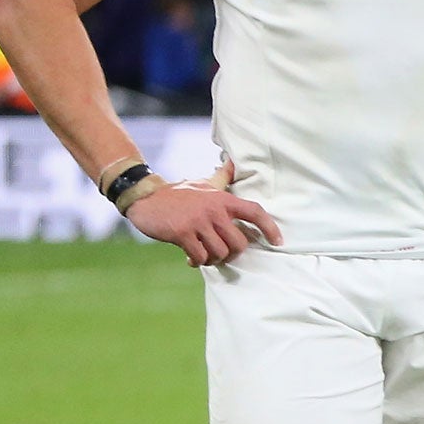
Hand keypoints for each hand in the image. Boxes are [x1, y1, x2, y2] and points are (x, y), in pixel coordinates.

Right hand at [123, 159, 282, 265]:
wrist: (145, 197)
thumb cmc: (179, 193)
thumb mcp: (203, 184)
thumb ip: (221, 177)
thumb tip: (233, 162)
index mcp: (223, 199)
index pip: (255, 212)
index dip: (270, 228)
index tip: (278, 241)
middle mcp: (214, 210)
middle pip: (240, 243)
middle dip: (233, 254)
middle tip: (222, 255)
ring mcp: (198, 222)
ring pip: (220, 252)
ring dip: (213, 259)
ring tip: (204, 256)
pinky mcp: (182, 233)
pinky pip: (200, 256)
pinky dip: (198, 262)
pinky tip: (191, 259)